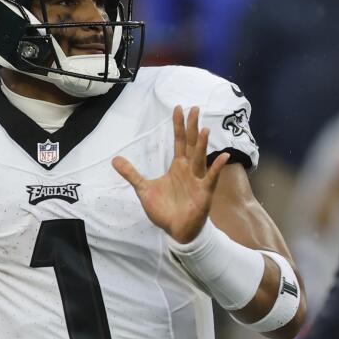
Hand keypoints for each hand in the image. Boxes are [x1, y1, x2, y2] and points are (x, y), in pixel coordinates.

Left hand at [113, 105, 228, 243]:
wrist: (175, 231)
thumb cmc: (164, 210)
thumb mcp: (144, 189)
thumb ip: (132, 173)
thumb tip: (114, 159)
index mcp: (178, 167)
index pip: (179, 142)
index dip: (178, 126)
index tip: (179, 108)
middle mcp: (190, 170)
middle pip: (191, 144)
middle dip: (192, 127)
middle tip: (195, 108)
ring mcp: (198, 180)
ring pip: (201, 158)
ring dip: (202, 144)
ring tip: (204, 129)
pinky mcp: (204, 193)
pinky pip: (211, 178)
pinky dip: (217, 168)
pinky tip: (223, 156)